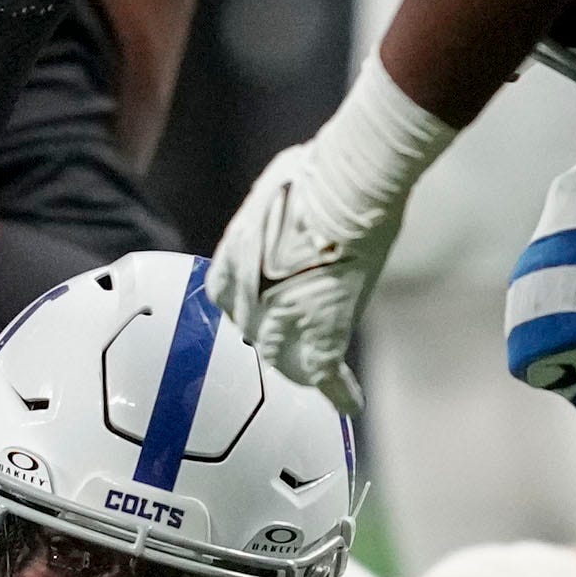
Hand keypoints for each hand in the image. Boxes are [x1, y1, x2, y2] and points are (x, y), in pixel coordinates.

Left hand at [205, 52, 456, 416]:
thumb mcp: (273, 190)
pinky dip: (337, 390)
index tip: (254, 313)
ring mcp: (283, 314)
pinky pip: (325, 369)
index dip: (244, 307)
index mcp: (232, 260)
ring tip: (313, 379)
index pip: (227, 299)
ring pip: (282, 355)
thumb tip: (286, 204)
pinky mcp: (323, 325)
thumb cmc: (317, 171)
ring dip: (297, 367)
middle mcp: (248, 294)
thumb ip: (270, 214)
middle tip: (283, 351)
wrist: (348, 180)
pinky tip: (348, 404)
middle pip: (251, 331)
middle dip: (266, 339)